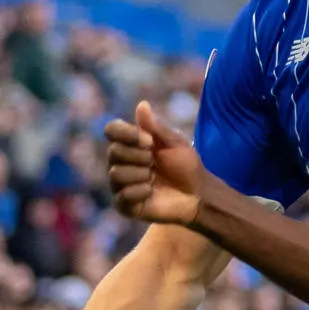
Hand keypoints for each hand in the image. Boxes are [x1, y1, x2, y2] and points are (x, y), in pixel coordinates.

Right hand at [103, 101, 204, 225]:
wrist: (197, 194)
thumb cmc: (186, 165)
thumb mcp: (174, 142)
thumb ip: (156, 127)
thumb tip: (142, 105)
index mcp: (130, 144)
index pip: (111, 130)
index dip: (127, 134)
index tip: (149, 140)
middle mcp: (120, 162)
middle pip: (114, 152)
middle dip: (139, 156)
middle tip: (154, 162)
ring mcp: (121, 184)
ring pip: (116, 173)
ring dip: (141, 174)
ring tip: (154, 178)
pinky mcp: (124, 204)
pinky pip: (123, 194)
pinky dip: (141, 191)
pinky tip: (151, 192)